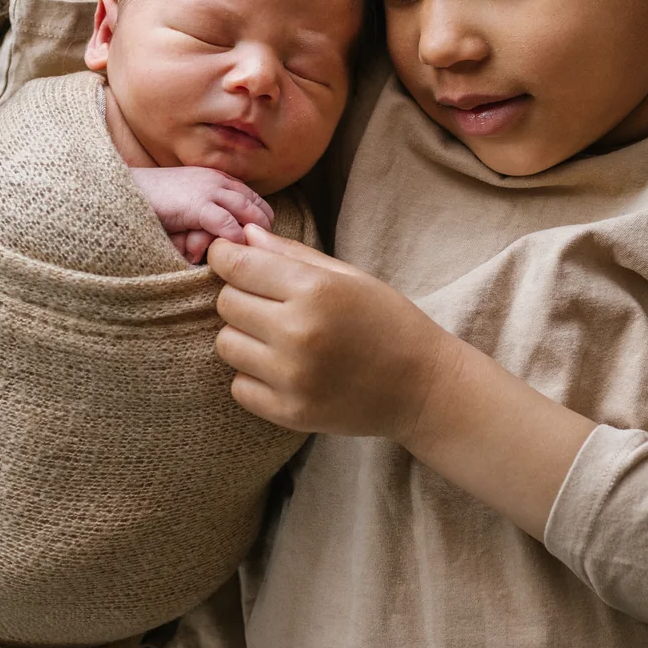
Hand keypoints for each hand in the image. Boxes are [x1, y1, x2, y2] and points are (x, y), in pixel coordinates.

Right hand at [127, 166, 275, 263]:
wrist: (122, 191)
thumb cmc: (150, 201)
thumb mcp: (185, 202)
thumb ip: (204, 211)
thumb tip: (217, 234)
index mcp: (215, 178)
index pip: (253, 198)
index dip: (262, 220)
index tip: (264, 240)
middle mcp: (217, 181)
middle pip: (257, 205)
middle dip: (265, 229)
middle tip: (266, 253)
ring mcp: (208, 191)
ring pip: (249, 212)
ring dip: (256, 235)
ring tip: (257, 256)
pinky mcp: (197, 206)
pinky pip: (229, 225)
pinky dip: (237, 240)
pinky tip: (236, 254)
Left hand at [207, 225, 461, 440]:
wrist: (423, 387)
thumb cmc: (388, 322)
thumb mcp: (348, 276)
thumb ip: (292, 254)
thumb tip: (242, 235)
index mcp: (317, 290)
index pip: (237, 265)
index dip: (224, 256)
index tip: (227, 256)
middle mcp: (299, 333)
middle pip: (227, 303)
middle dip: (240, 296)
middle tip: (268, 302)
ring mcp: (292, 377)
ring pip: (226, 345)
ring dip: (244, 337)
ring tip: (278, 337)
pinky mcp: (290, 412)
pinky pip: (239, 386)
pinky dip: (253, 376)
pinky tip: (284, 369)